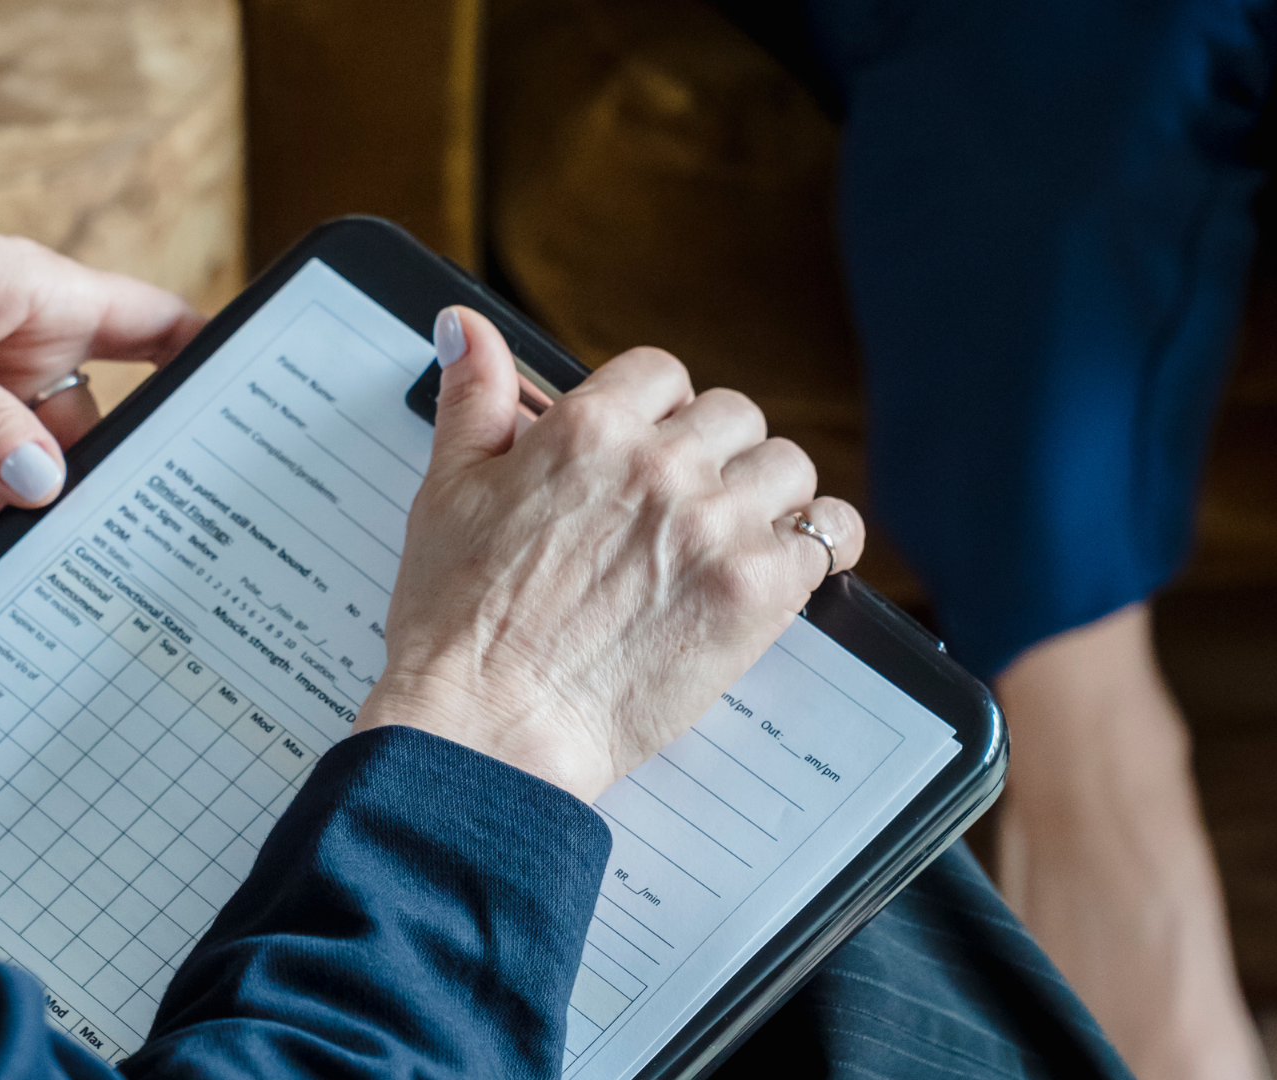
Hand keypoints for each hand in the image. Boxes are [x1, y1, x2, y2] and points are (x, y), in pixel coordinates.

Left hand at [0, 112, 202, 561]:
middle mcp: (21, 337)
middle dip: (88, 485)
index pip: (158, 328)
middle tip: (98, 551)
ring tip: (20, 576)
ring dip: (14, 514)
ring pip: (22, 460)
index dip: (203, 370)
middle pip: (88, 424)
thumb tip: (41, 488)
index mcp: (43, 297)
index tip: (239, 431)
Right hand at [354, 308, 864, 801]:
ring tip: (737, 536)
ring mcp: (713, 526)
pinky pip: (828, 535)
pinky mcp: (754, 591)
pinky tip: (792, 565)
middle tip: (687, 504)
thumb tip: (466, 328)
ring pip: (788, 467)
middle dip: (714, 453)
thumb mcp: (447, 489)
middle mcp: (659, 465)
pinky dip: (820, 546)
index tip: (654, 446)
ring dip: (768, 495)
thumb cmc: (459, 623)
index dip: (660, 410)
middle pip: (733, 416)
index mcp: (587, 430)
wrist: (488, 723)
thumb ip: (473, 398)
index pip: (662, 373)